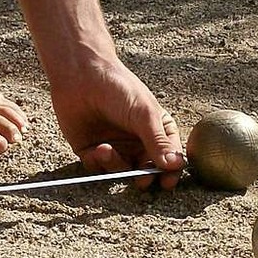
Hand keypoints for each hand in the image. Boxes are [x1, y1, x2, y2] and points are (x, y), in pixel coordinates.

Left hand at [49, 59, 185, 189]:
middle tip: (142, 180)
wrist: (81, 75)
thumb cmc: (119, 89)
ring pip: (121, 171)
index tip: (168, 182)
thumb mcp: (144, 114)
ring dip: (116, 165)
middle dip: (143, 177)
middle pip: (145, 170)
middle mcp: (137, 141)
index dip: (170, 171)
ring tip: (107, 150)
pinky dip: (98, 162)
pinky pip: (98, 168)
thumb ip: (158, 141)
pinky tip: (97, 148)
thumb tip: (176, 165)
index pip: (168, 156)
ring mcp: (115, 146)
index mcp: (157, 130)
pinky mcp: (91, 150)